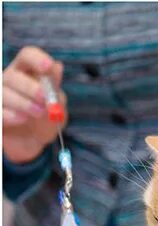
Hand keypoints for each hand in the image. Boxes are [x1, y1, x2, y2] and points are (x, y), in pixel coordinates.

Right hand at [3, 46, 65, 162]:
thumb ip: (55, 88)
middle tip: (45, 99)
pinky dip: (10, 114)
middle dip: (30, 86)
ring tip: (39, 112)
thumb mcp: (57, 105)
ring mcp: (0, 96)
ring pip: (3, 92)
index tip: (47, 67)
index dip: (37, 59)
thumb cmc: (45, 120)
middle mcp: (10, 81)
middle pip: (13, 75)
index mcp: (28, 73)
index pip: (27, 55)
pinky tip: (22, 119)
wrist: (34, 143)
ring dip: (23, 102)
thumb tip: (57, 66)